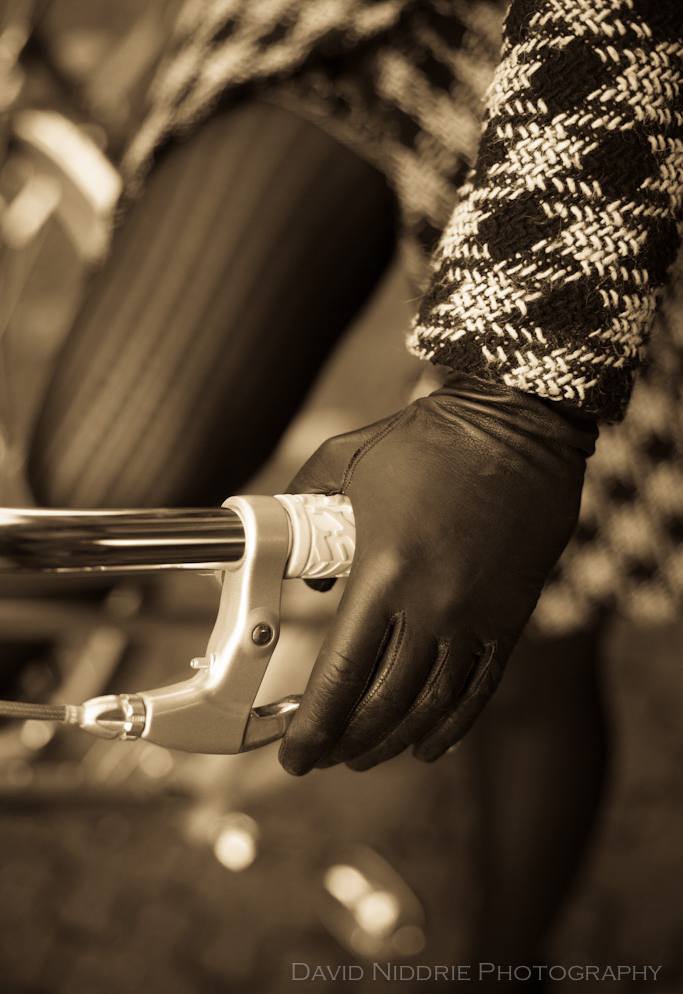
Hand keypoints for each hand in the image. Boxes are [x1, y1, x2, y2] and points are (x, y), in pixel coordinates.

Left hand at [279, 373, 596, 773]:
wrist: (519, 426)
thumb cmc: (429, 438)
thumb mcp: (346, 457)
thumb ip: (306, 502)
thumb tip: (309, 567)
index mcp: (383, 571)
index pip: (339, 675)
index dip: (312, 727)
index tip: (293, 756)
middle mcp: (430, 606)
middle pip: (382, 703)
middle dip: (345, 743)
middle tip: (323, 756)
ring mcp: (475, 617)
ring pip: (430, 707)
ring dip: (392, 742)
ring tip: (365, 756)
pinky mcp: (509, 617)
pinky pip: (480, 690)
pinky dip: (451, 726)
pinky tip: (428, 746)